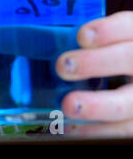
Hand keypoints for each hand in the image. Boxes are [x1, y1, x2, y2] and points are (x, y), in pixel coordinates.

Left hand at [55, 11, 132, 136]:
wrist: (131, 82)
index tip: (81, 36)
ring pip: (128, 103)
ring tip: (68, 105)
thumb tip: (36, 42)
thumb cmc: (109, 59)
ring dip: (97, 106)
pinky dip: (96, 131)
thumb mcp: (104, 44)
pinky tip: (72, 127)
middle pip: (129, 58)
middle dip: (96, 62)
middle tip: (63, 66)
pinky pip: (123, 130)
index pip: (128, 26)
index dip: (108, 30)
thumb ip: (83, 43)